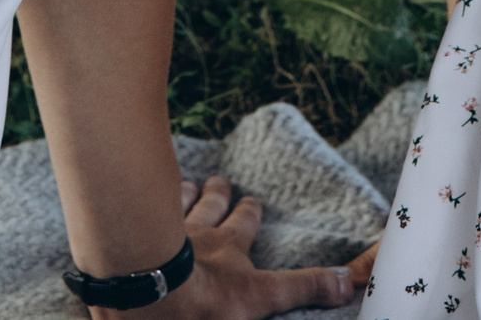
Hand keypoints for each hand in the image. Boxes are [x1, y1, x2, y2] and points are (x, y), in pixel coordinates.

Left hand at [133, 175, 369, 318]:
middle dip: (219, 194)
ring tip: (187, 183)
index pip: (244, 225)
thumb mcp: (260, 298)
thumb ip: (302, 287)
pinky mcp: (134, 234)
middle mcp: (198, 232)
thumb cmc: (203, 300)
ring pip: (176, 204)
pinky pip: (140, 208)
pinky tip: (133, 193)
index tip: (253, 201)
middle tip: (220, 181)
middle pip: (211, 207)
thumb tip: (347, 282)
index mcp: (228, 249)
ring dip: (185, 193)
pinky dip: (144, 198)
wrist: (149, 288)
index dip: (250, 212)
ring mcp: (164, 230)